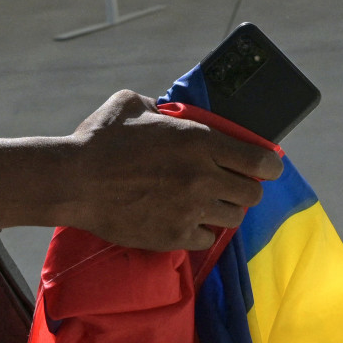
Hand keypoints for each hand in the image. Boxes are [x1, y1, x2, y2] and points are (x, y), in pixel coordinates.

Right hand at [60, 92, 281, 249]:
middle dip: (245, 188)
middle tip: (230, 184)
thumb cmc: (98, 140)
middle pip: (252, 194)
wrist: (72, 183)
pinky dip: (201, 231)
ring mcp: (190, 210)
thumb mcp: (129, 104)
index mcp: (198, 141)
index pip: (261, 161)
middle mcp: (202, 177)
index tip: (267, 167)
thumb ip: (155, 104)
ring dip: (224, 210)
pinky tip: (186, 220)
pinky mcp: (174, 236)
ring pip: (233, 218)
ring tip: (207, 203)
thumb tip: (162, 108)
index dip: (269, 165)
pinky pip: (207, 239)